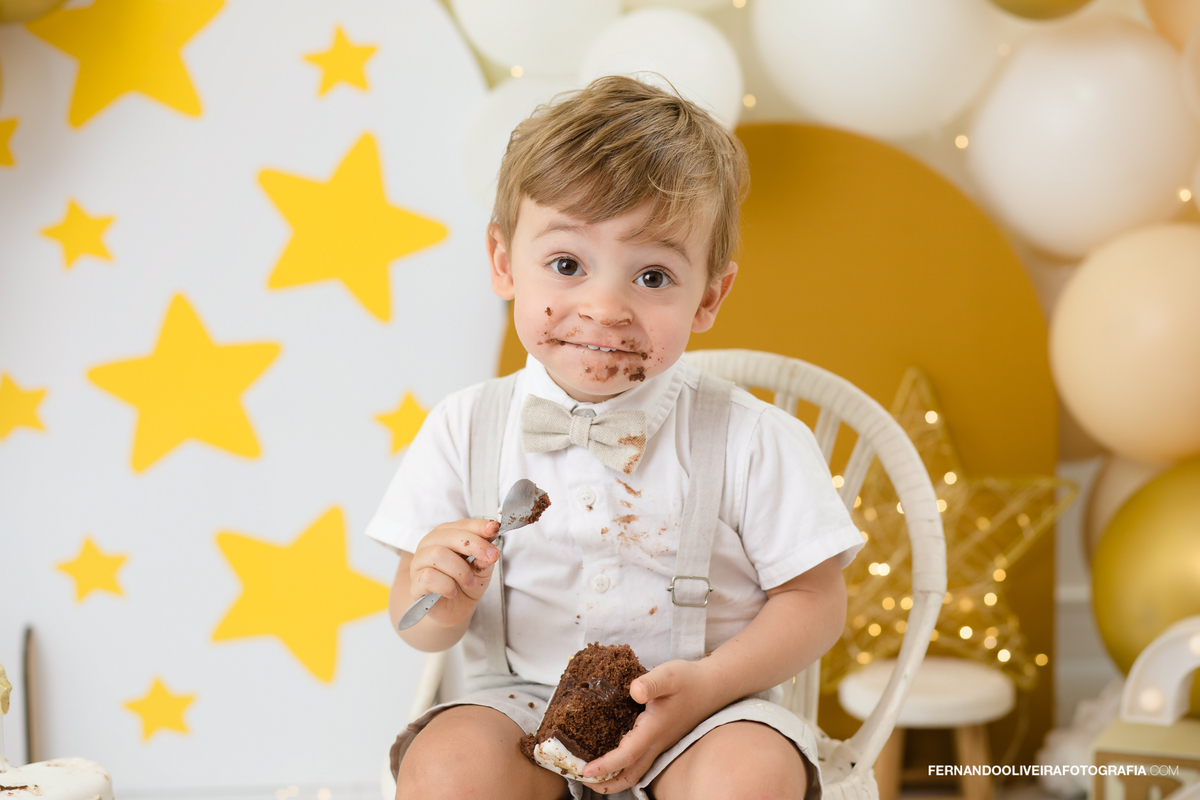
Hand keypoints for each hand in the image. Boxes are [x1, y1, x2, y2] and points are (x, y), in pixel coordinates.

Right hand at [408, 518, 499, 627]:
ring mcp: (419, 562)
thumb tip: (489, 552)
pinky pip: (429, 577)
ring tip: (469, 582)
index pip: (463, 524)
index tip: (495, 529)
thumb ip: (484, 559)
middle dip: (475, 545)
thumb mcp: (482, 570)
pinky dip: (446, 585)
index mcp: (447, 535)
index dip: (479, 526)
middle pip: (450, 536)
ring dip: (461, 570)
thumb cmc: (465, 584)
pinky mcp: (415, 582)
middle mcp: (430, 544)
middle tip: (490, 557)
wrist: (453, 610)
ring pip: (438, 554)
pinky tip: (452, 591)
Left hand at [582, 659, 719, 794]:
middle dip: (607, 783)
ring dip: (615, 778)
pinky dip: (623, 766)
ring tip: (594, 774)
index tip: (585, 770)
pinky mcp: (661, 740)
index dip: (605, 765)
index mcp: (654, 729)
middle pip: (631, 775)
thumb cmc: (689, 680)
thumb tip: (634, 691)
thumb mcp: (669, 675)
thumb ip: (651, 683)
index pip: (627, 755)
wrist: (713, 687)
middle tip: (584, 781)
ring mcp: (660, 743)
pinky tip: (612, 754)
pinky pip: (640, 760)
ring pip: (636, 771)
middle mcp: (657, 742)